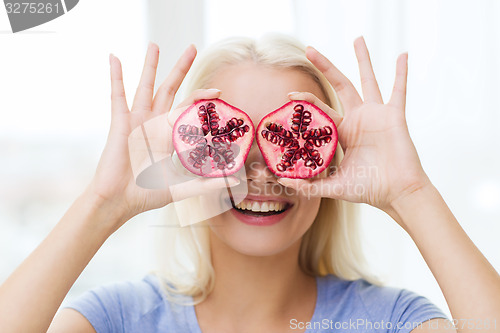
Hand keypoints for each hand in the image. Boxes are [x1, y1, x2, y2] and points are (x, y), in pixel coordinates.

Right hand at [87, 43, 236, 226]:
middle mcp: (154, 124)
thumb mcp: (182, 188)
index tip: (218, 90)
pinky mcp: (120, 123)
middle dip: (180, 68)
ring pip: (145, 86)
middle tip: (192, 47)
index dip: (202, 97)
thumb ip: (207, 184)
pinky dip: (116, 76)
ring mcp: (136, 121)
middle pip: (169, 89)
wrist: (118, 201)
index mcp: (168, 136)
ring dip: (150, 65)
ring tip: (154, 44)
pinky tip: (115, 58)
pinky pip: (117, 95)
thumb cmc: (146, 195)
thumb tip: (234, 183)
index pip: (188, 109)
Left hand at [278, 37, 430, 213]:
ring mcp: (376, 115)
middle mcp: (358, 119)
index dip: (306, 101)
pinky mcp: (394, 116)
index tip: (289, 95)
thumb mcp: (334, 187)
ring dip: (363, 59)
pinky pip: (398, 90)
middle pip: (339, 85)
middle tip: (309, 49)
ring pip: (367, 80)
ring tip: (357, 38)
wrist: (397, 194)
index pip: (321, 110)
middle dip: (325, 66)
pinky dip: (401, 73)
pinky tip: (402, 55)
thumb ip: (309, 185)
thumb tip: (282, 182)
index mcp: (343, 132)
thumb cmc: (369, 189)